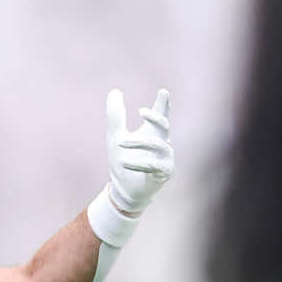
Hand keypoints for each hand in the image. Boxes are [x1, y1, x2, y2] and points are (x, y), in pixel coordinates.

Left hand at [105, 87, 173, 216]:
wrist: (124, 190)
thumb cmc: (123, 161)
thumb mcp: (116, 136)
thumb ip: (116, 115)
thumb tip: (115, 91)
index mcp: (152, 133)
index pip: (160, 115)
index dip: (163, 104)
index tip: (162, 91)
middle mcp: (162, 143)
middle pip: (164, 125)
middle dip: (154, 117)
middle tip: (140, 111)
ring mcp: (166, 157)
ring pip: (157, 144)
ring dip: (137, 142)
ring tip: (119, 143)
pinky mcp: (164, 172)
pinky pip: (153, 165)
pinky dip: (138, 163)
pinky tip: (124, 161)